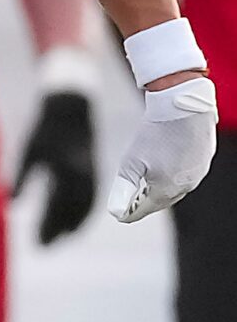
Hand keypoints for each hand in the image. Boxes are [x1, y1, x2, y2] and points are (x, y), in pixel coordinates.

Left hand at [13, 91, 96, 243]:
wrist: (72, 108)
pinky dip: (84, 214)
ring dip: (72, 226)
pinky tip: (73, 224)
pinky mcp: (94, 172)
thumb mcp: (29, 152)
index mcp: (65, 172)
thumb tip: (8, 204)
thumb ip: (20, 178)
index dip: (48, 227)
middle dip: (57, 230)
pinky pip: (92, 200)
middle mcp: (82, 177)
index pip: (57, 208)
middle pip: (71, 212)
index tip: (37, 243)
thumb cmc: (45, 129)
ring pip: (85, 208)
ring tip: (58, 239)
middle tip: (43, 246)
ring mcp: (91, 174)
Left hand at [107, 75, 217, 222]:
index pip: (145, 210)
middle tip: (133, 205)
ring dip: (162, 189)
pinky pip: (187, 175)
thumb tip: (116, 213)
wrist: (183, 106)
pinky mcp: (204, 160)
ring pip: (177, 189)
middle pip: (162, 201)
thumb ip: (124, 189)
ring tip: (149, 188)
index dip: (130, 213)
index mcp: (167, 190)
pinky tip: (168, 169)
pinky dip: (175, 176)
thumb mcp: (132, 162)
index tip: (120, 215)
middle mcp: (186, 186)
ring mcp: (198, 173)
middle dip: (147, 203)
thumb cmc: (155, 134)